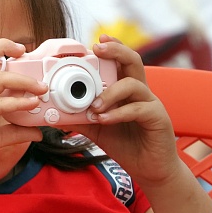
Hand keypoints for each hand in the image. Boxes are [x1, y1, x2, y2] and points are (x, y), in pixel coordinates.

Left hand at [70, 35, 182, 185]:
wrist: (150, 170)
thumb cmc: (126, 145)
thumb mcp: (97, 129)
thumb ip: (79, 118)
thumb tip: (53, 114)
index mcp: (127, 90)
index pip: (121, 61)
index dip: (112, 48)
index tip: (96, 42)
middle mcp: (141, 92)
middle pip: (133, 61)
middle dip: (116, 51)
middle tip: (97, 48)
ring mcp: (151, 104)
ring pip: (134, 84)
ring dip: (110, 92)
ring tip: (93, 105)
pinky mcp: (158, 119)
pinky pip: (138, 109)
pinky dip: (118, 113)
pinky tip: (104, 119)